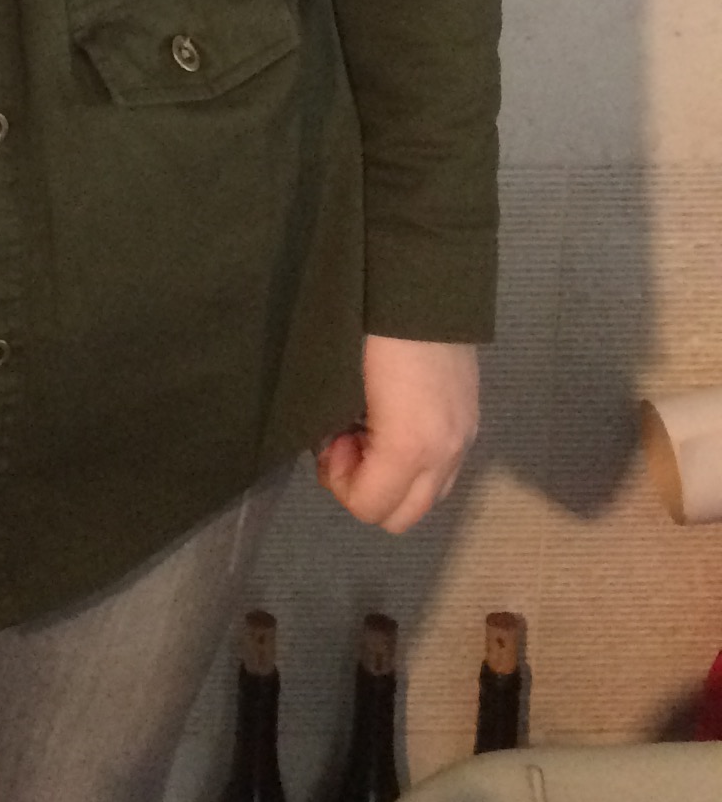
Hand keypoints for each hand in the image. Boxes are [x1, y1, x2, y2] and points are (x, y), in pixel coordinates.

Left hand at [316, 335, 479, 531]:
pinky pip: (444, 472)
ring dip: (393, 481)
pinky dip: (415, 466)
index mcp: (410, 446)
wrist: (425, 284)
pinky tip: (394, 423)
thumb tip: (331, 448)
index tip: (330, 441)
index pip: (369, 508)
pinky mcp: (472, 423)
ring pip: (427, 499)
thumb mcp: (340, 382)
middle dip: (366, 490)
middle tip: (347, 443)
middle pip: (401, 517)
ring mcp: (465, 440)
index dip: (339, 483)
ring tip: (371, 433)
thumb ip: (333, 427)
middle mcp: (446, 454)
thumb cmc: (369, 329)